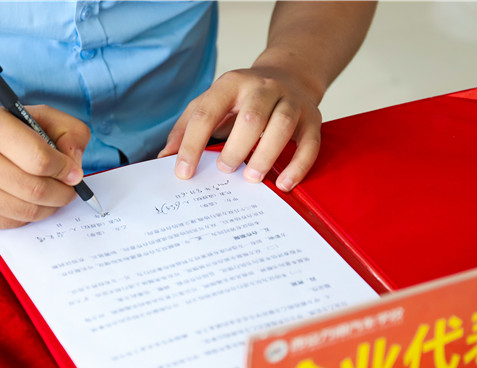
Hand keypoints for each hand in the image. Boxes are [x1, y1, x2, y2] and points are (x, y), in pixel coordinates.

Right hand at [0, 105, 89, 228]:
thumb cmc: (1, 132)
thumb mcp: (36, 116)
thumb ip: (69, 132)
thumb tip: (75, 168)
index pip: (41, 160)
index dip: (66, 170)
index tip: (74, 173)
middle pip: (37, 191)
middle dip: (63, 193)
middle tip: (68, 189)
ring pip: (29, 212)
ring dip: (50, 207)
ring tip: (52, 195)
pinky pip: (15, 224)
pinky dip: (30, 216)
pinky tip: (27, 201)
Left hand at [159, 66, 322, 191]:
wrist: (290, 75)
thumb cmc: (243, 99)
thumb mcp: (212, 102)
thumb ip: (187, 127)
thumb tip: (164, 158)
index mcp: (231, 83)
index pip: (207, 112)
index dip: (192, 143)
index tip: (183, 172)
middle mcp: (263, 88)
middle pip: (251, 116)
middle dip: (236, 147)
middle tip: (224, 170)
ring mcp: (291, 102)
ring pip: (282, 126)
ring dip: (266, 154)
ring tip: (252, 177)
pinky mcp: (312, 118)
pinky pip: (310, 143)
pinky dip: (298, 165)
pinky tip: (284, 183)